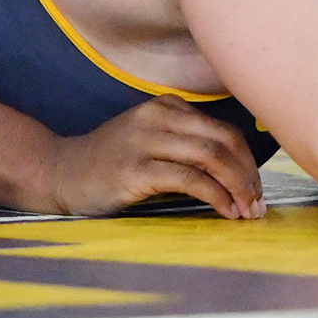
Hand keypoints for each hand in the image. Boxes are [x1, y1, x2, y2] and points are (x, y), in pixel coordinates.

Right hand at [42, 95, 265, 219]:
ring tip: (246, 211)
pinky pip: (189, 179)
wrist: (60, 173)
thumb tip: (237, 172)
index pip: (223, 129)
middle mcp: (157, 116)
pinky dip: (215, 196)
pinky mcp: (135, 169)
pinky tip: (225, 211)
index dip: (248, 161)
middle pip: (223, 140)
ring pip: (210, 156)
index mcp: (166, 106)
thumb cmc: (109, 163)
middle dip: (248, 174)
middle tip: (257, 203)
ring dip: (237, 186)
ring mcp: (145, 140)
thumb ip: (184, 142)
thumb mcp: (149, 138)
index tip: (256, 189)